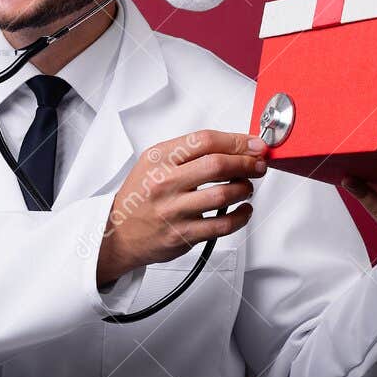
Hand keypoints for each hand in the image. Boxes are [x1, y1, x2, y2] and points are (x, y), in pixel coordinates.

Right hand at [97, 130, 265, 284]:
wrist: (119, 232)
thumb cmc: (140, 196)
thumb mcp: (153, 163)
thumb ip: (188, 153)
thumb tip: (232, 146)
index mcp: (158, 159)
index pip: (204, 141)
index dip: (236, 140)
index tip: (252, 144)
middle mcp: (164, 182)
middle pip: (217, 165)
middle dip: (246, 163)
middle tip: (257, 165)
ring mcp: (174, 210)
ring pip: (224, 195)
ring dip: (244, 188)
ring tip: (246, 187)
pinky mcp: (183, 235)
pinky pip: (223, 224)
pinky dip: (241, 216)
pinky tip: (242, 210)